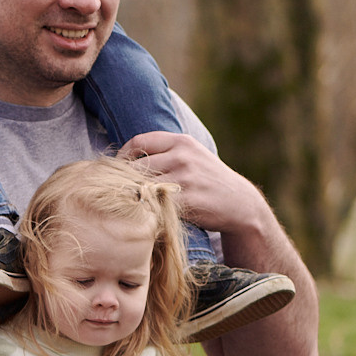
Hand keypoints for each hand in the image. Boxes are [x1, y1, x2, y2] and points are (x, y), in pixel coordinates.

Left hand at [116, 131, 274, 238]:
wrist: (239, 203)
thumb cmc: (207, 179)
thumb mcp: (192, 155)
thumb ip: (164, 151)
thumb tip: (124, 156)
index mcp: (182, 142)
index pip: (139, 142)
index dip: (122, 156)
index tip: (116, 169)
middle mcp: (183, 156)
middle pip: (137, 166)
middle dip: (126, 180)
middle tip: (120, 191)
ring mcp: (186, 178)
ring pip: (144, 185)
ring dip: (135, 196)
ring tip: (132, 203)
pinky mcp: (189, 199)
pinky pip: (156, 203)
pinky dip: (147, 209)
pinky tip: (147, 214)